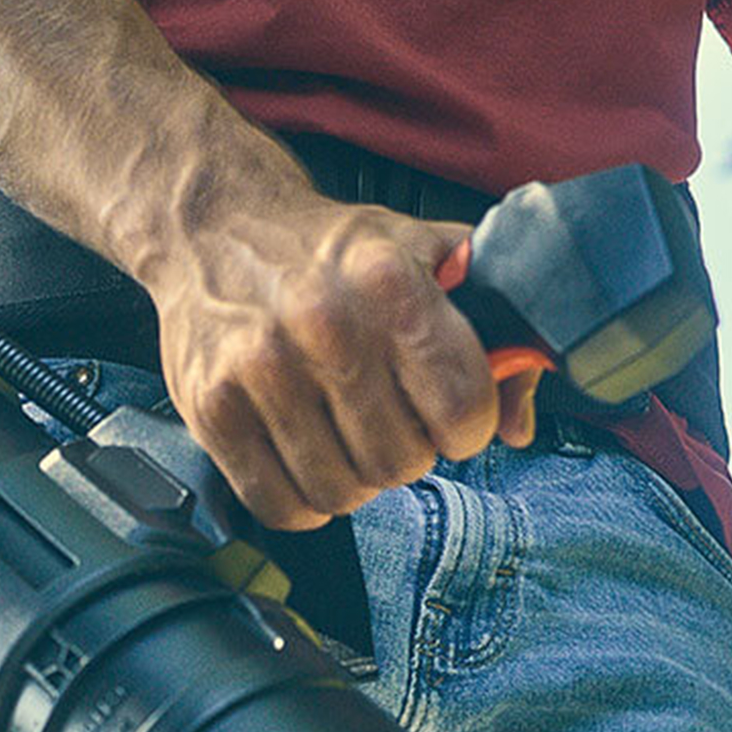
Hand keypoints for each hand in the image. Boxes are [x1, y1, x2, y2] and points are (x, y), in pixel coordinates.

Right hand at [148, 194, 538, 529]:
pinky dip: (301, 500)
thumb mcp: (427, 256)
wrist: (214, 227)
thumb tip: (520, 426)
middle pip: (403, 463)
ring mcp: (260, 370)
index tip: (447, 412)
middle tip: (387, 418)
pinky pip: (279, 505)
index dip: (467, 425)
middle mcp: (325, 325)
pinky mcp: (210, 408)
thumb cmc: (332, 252)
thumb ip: (495, 329)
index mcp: (391, 283)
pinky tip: (304, 457)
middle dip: (408, 452)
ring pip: (342, 492)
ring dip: (354, 479)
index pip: (464, 408)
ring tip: (344, 436)